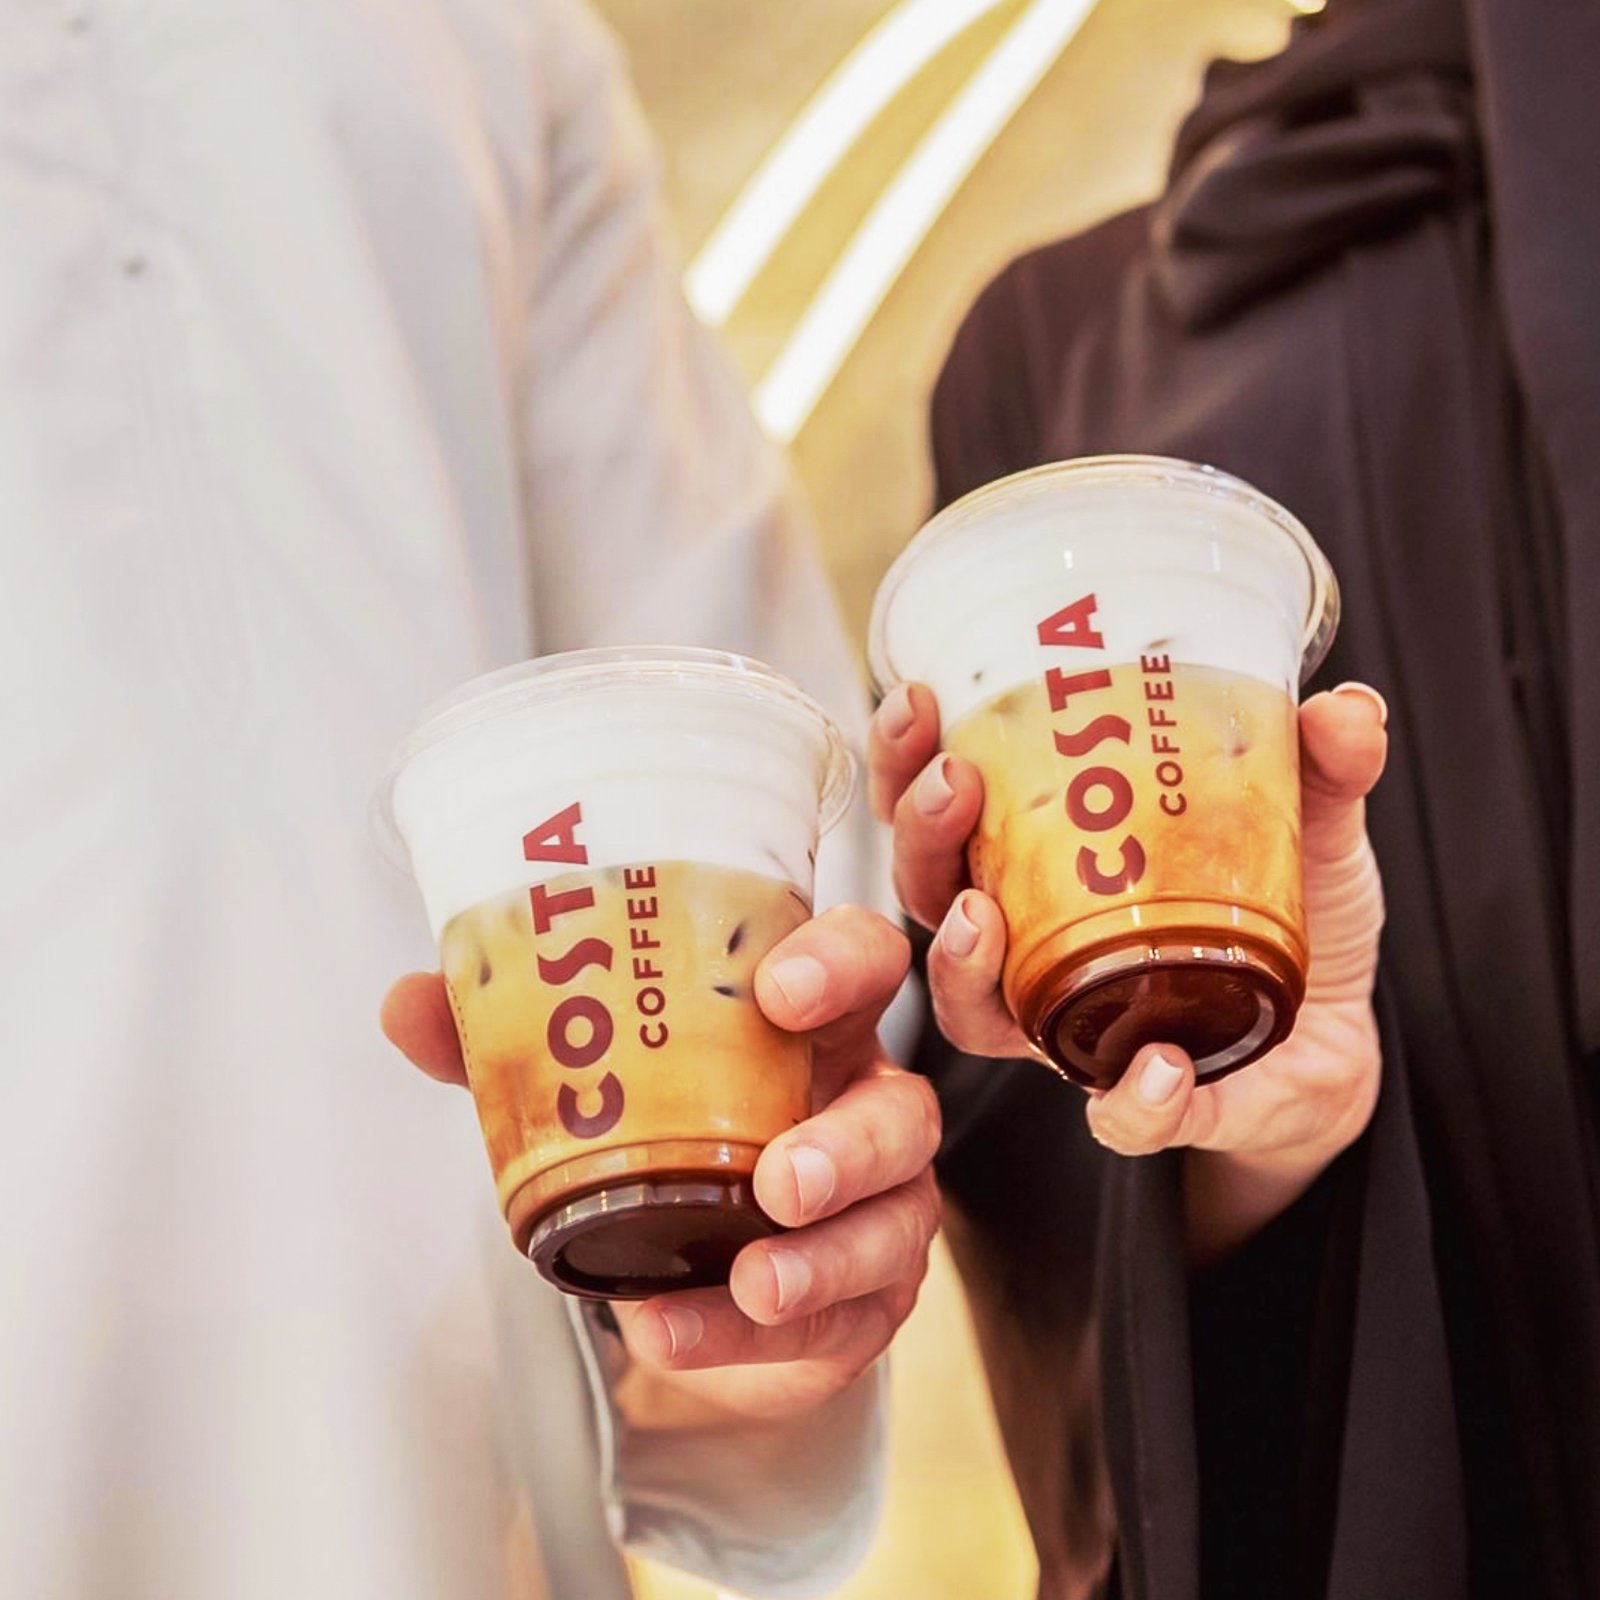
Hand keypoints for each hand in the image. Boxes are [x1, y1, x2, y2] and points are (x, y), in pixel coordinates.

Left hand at [381, 905, 938, 1421]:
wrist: (690, 1271)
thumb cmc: (664, 1139)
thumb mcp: (591, 1085)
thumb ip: (510, 1046)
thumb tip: (407, 1002)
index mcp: (808, 1027)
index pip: (862, 962)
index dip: (839, 965)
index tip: (779, 991)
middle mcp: (862, 1105)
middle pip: (906, 1107)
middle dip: (852, 1142)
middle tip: (779, 1175)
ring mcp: (878, 1206)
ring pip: (895, 1222)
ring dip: (826, 1256)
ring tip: (755, 1281)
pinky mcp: (866, 1298)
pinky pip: (841, 1317)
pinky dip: (757, 1335)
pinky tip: (684, 1334)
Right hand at [870, 679, 1387, 1260]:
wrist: (1343, 1037)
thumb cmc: (1292, 916)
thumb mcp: (1308, 820)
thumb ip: (1323, 764)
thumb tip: (1347, 706)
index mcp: (1050, 864)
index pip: (944, 810)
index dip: (905, 762)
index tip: (917, 702)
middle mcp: (1037, 947)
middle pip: (930, 899)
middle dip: (920, 840)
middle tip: (951, 785)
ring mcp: (1077, 1029)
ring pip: (974, 1013)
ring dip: (961, 964)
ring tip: (981, 917)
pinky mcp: (1152, 1102)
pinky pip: (1120, 1116)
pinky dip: (1134, 1099)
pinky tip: (1161, 1065)